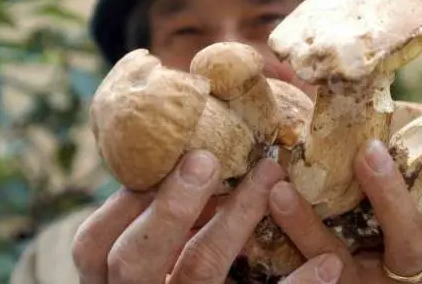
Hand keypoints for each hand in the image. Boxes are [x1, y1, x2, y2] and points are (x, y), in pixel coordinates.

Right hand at [71, 151, 344, 283]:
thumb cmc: (171, 275)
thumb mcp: (151, 254)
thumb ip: (154, 217)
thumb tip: (185, 150)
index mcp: (109, 281)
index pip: (94, 243)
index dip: (125, 200)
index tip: (166, 157)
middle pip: (135, 258)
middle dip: (170, 205)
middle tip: (206, 160)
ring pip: (200, 271)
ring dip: (236, 218)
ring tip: (271, 175)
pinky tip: (327, 263)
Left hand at [268, 136, 421, 282]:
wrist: (332, 248)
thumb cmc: (379, 192)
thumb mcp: (403, 168)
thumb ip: (408, 137)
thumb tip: (389, 70)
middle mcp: (408, 269)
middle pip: (413, 247)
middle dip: (393, 201)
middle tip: (370, 151)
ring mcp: (364, 281)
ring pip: (344, 267)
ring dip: (312, 228)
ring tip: (282, 190)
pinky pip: (301, 273)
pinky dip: (278, 238)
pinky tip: (263, 204)